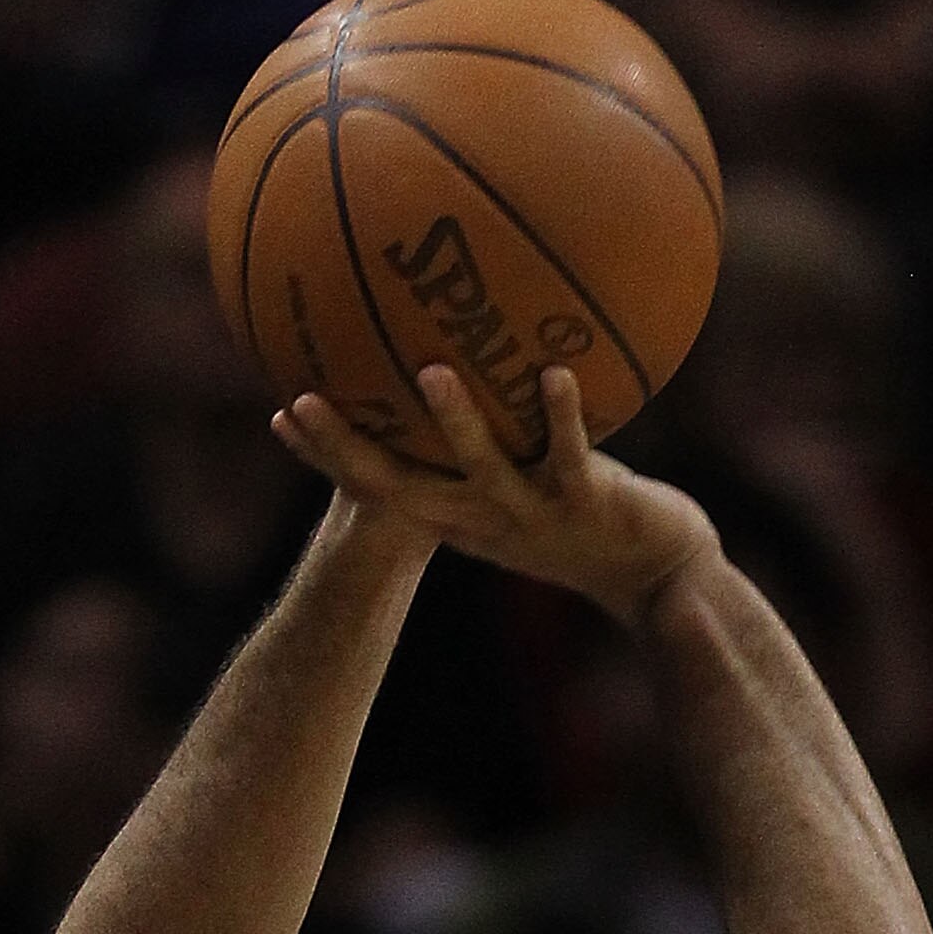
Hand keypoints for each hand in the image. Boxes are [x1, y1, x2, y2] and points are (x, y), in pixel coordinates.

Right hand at [273, 364, 716, 626]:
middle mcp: (483, 515)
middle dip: (350, 446)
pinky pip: (571, 453)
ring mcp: (533, 511)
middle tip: (307, 399)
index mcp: (459, 512)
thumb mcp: (522, 481)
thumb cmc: (580, 518)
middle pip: (402, 484)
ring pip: (484, 467)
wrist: (652, 571)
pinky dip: (562, 414)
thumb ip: (487, 437)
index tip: (280, 413)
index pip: (377, 482)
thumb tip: (456, 362)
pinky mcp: (587, 502)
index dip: (328, 454)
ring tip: (432, 372)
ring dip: (457, 423)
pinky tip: (555, 372)